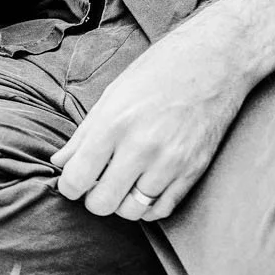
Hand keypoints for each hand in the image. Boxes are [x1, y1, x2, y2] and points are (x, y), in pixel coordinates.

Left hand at [52, 28, 249, 221]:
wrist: (214, 63)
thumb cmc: (158, 72)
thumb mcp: (112, 95)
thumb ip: (84, 134)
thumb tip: (60, 163)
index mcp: (114, 124)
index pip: (77, 179)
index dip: (69, 186)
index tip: (74, 181)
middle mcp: (142, 147)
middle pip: (102, 203)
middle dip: (93, 199)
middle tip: (97, 184)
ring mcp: (171, 162)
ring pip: (132, 211)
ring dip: (121, 203)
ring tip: (122, 184)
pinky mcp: (194, 171)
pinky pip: (162, 209)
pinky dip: (148, 206)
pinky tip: (144, 187)